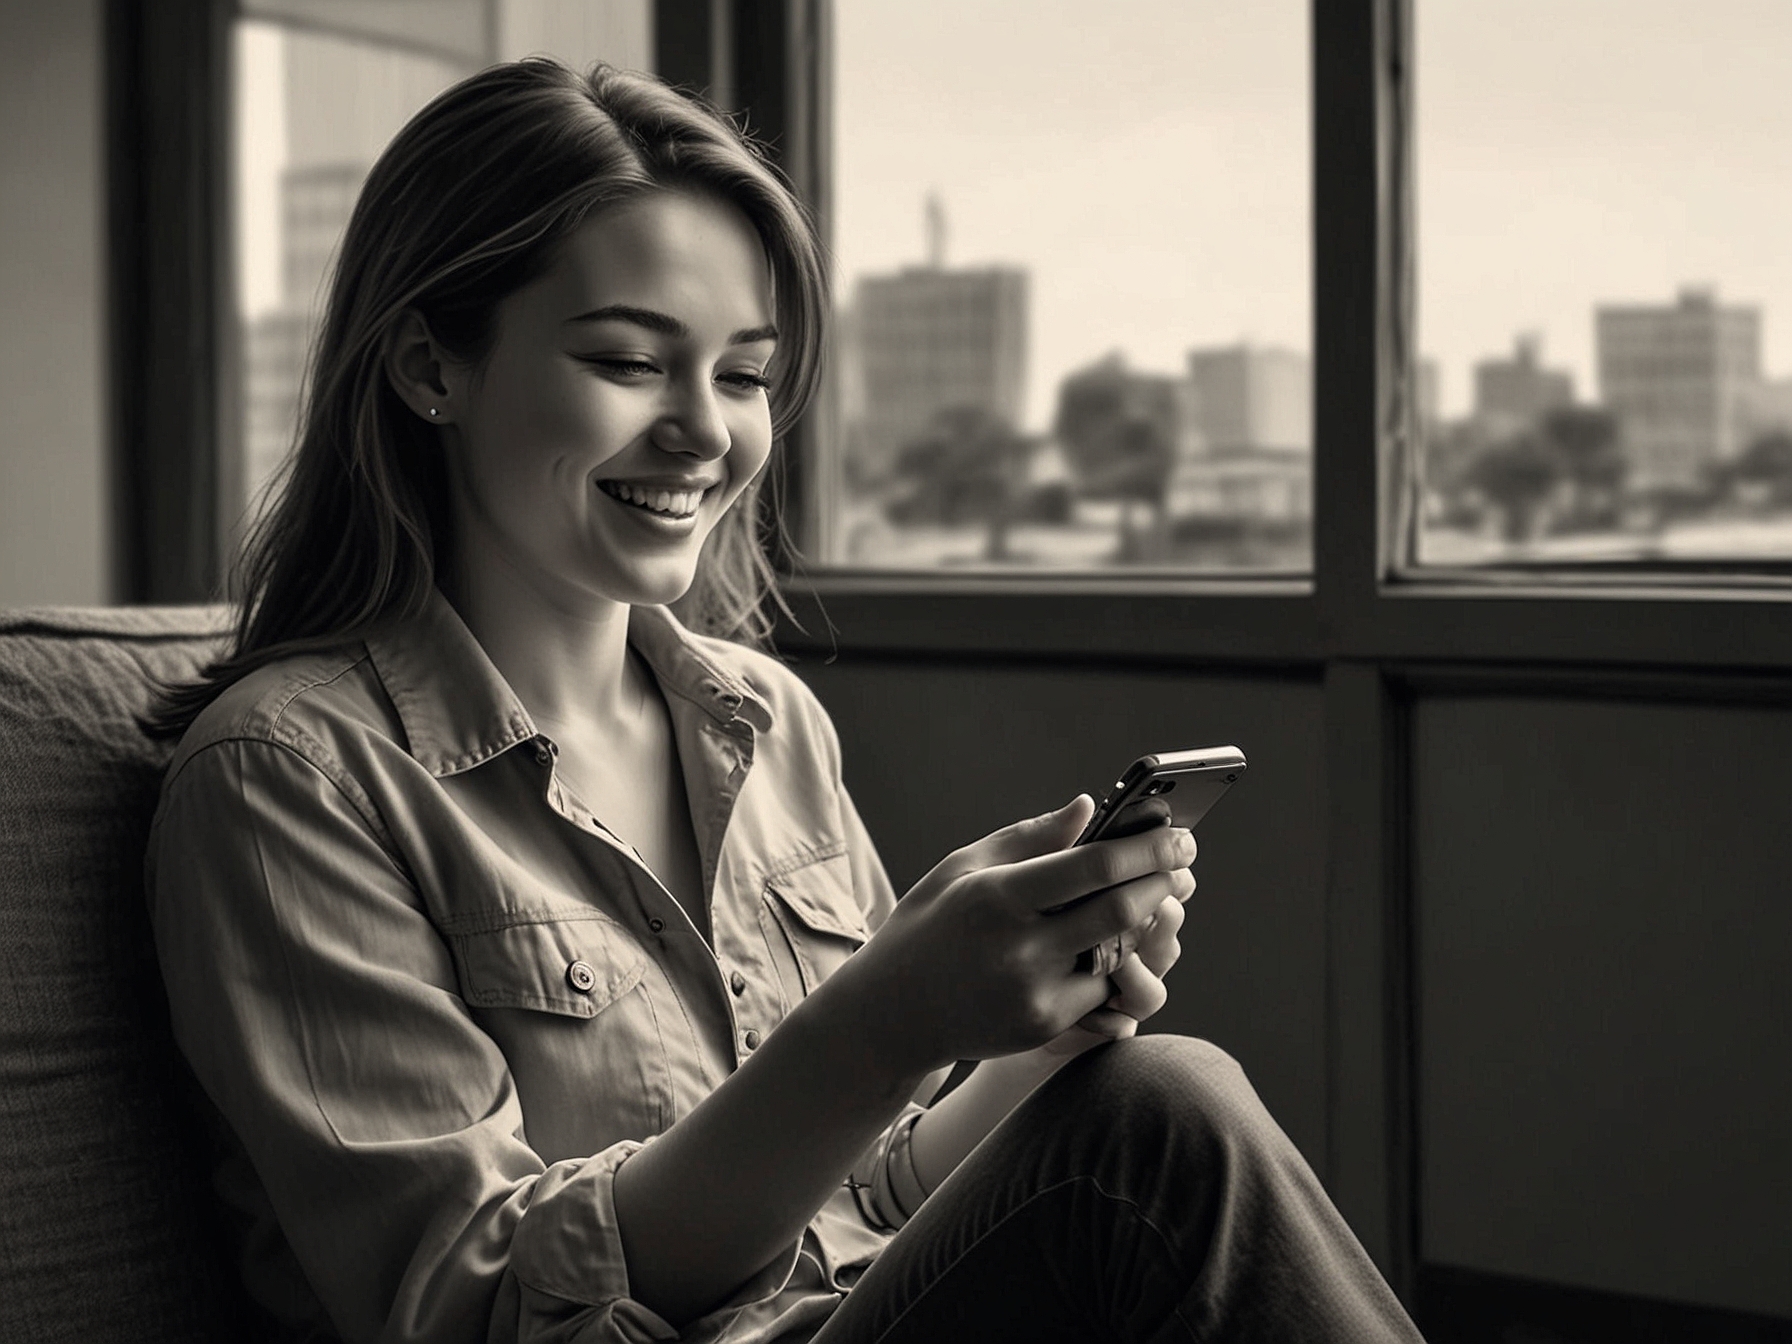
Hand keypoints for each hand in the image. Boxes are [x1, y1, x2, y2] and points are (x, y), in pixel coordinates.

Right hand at [837, 796, 1197, 1074]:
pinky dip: (1114, 962)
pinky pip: (1102, 989)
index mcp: (997, 896)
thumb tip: (1089, 808)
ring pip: (1120, 954)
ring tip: (1153, 896)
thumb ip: (1031, 837)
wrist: (890, 1013)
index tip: (1179, 834)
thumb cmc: (929, 925)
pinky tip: (1114, 940)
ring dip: (1146, 924)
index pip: (1093, 867)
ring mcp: (1034, 994)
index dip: (1147, 848)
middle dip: (1162, 881)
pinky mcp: (1043, 1027)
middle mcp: (1019, 948)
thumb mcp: (963, 867)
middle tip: (1182, 861)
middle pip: (1121, 911)